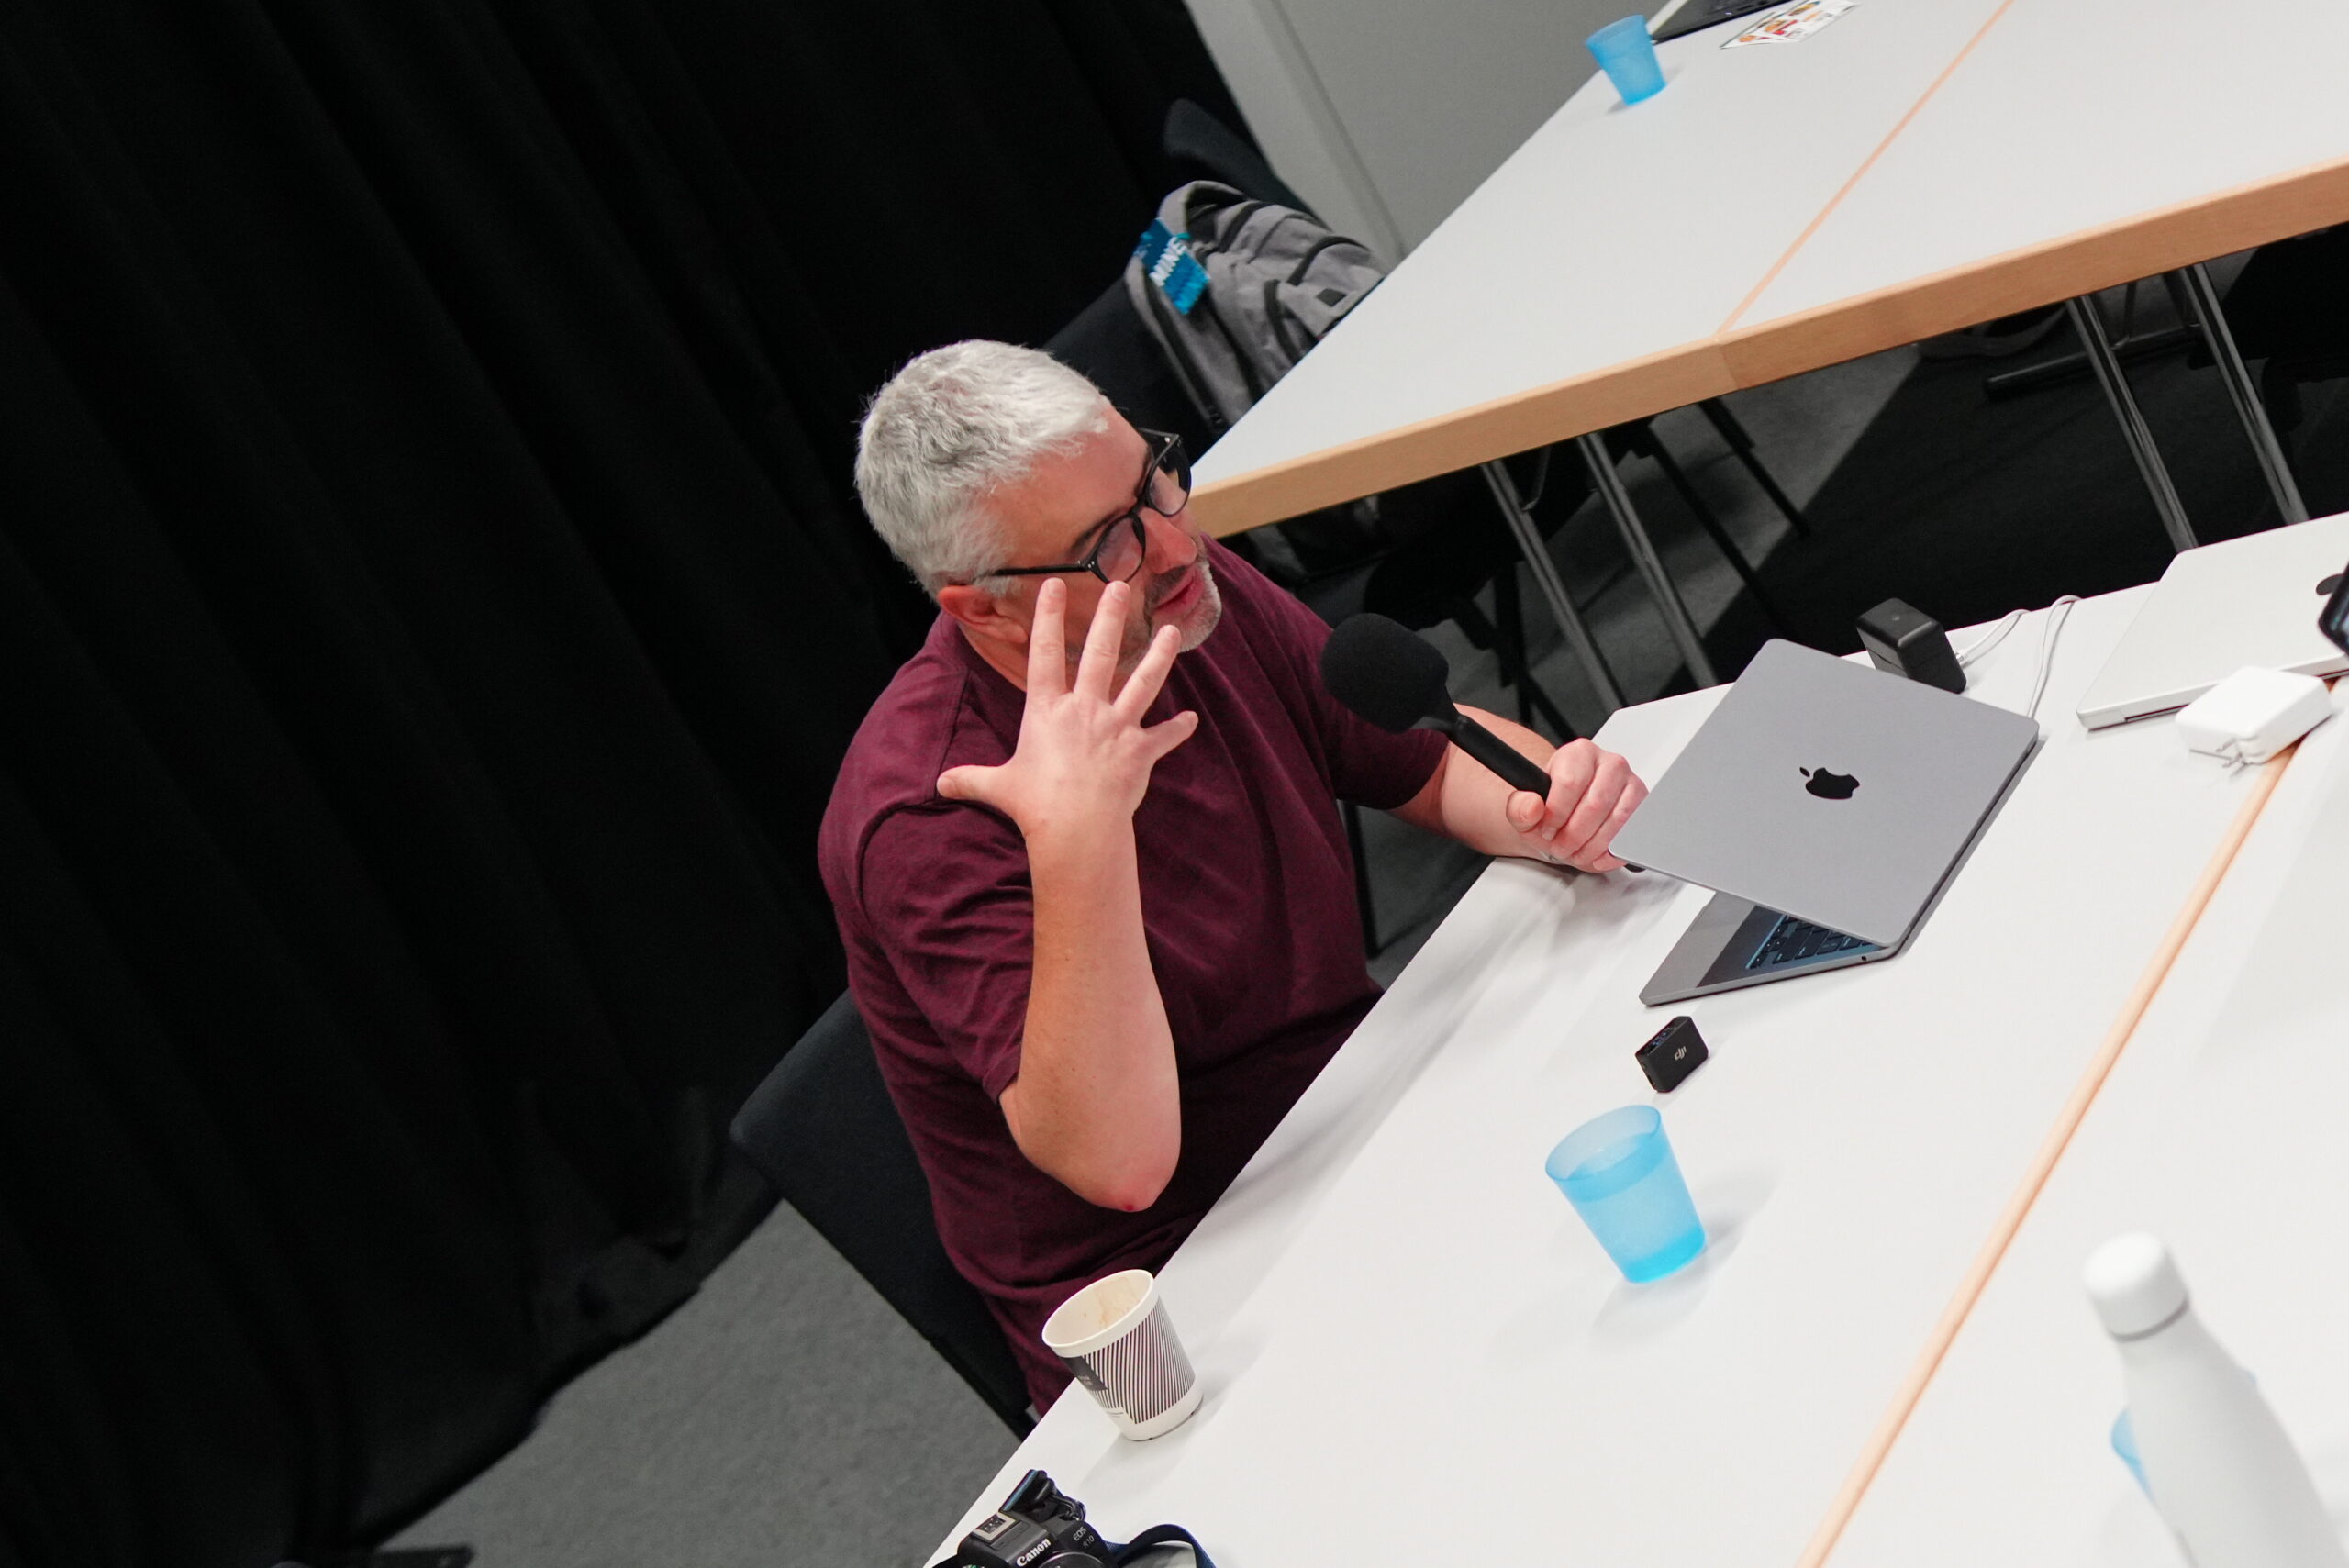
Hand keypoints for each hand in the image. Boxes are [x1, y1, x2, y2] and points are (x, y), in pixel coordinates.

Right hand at [937, 578, 1197, 841]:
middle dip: (1111, 617)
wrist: (1077, 828)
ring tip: (1173, 630)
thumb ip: (971, 779)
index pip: (1045, 654)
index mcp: (1048, 711)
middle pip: (1101, 654)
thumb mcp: (998, 787)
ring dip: (1160, 655)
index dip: (1048, 618)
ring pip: (1143, 682)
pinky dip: (1178, 729)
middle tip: (1123, 586)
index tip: (1055, 584)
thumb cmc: (1035, 806)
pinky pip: (1163, 737)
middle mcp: (1085, 710)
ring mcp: (1116, 727)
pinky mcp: (1139, 751)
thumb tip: (940, 784)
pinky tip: (1191, 719)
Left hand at [1501, 739, 1645, 871]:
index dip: (1556, 814)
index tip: (1547, 829)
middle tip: (1561, 847)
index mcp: (1579, 753)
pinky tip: (1595, 854)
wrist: (1569, 814)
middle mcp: (1609, 763)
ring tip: (1576, 851)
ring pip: (1617, 820)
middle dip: (1574, 835)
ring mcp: (1630, 784)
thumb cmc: (1551, 806)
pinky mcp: (1643, 807)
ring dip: (1593, 846)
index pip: (1570, 782)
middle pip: (1595, 804)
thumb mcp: (1525, 808)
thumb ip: (1519, 807)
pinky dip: (1612, 851)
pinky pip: (1632, 833)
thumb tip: (1533, 806)